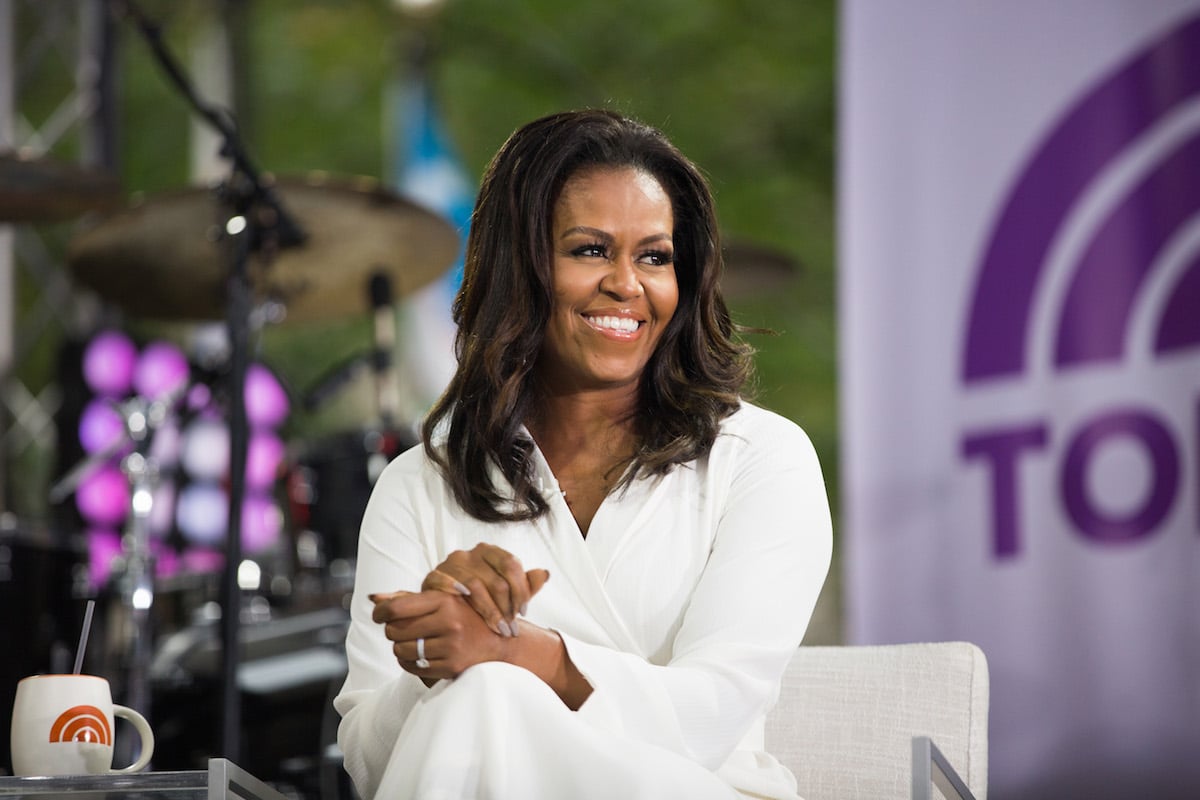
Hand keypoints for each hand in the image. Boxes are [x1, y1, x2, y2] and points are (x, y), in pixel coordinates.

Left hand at [370, 589, 505, 680]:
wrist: (500, 640)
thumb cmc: (464, 615)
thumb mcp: (442, 599)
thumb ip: (407, 597)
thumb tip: (372, 597)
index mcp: (444, 600)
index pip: (396, 607)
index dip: (380, 612)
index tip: (378, 615)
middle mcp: (449, 622)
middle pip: (394, 630)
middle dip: (392, 631)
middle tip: (400, 630)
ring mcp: (451, 646)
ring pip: (400, 650)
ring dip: (399, 648)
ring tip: (411, 643)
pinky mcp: (452, 666)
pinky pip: (413, 667)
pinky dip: (409, 662)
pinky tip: (419, 655)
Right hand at [421, 544, 549, 637]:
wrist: (447, 610)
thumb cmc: (481, 599)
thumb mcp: (506, 593)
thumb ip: (525, 584)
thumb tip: (545, 574)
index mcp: (490, 552)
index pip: (511, 564)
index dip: (520, 590)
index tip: (523, 612)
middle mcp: (470, 554)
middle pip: (495, 578)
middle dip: (506, 607)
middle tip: (510, 628)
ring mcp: (450, 563)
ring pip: (473, 584)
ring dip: (488, 610)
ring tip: (497, 628)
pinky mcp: (432, 576)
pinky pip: (441, 579)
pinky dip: (452, 588)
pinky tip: (463, 601)